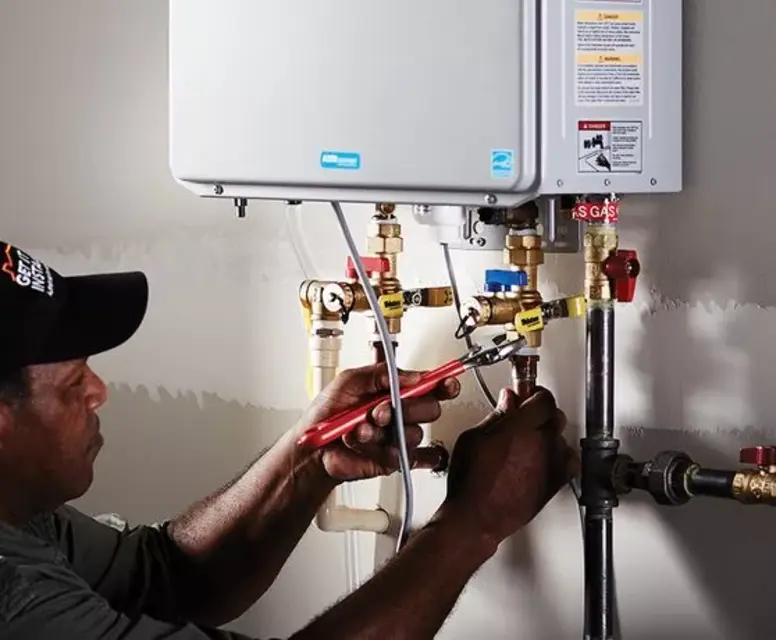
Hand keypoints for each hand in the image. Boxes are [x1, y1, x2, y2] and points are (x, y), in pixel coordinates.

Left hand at [296, 363, 459, 481]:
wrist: (313, 449)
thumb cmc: (327, 412)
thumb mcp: (349, 381)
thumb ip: (380, 374)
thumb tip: (412, 376)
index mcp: (394, 390)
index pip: (429, 385)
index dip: (443, 384)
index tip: (446, 383)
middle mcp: (401, 413)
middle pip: (429, 409)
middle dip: (405, 409)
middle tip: (379, 411)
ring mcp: (398, 436)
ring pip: (413, 434)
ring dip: (383, 433)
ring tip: (360, 432)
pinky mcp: (395, 459)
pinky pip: (412, 459)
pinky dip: (401, 455)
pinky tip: (388, 452)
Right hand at [438, 387, 576, 548]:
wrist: (477, 517)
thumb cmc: (471, 483)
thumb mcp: (473, 438)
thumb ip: (495, 416)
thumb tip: (507, 402)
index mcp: (520, 427)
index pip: (543, 398)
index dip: (535, 393)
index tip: (526, 395)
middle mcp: (541, 443)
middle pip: (555, 415)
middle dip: (541, 412)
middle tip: (524, 416)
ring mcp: (552, 463)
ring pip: (562, 437)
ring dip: (549, 434)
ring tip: (530, 440)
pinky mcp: (556, 482)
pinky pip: (569, 461)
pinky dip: (559, 456)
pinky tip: (543, 458)